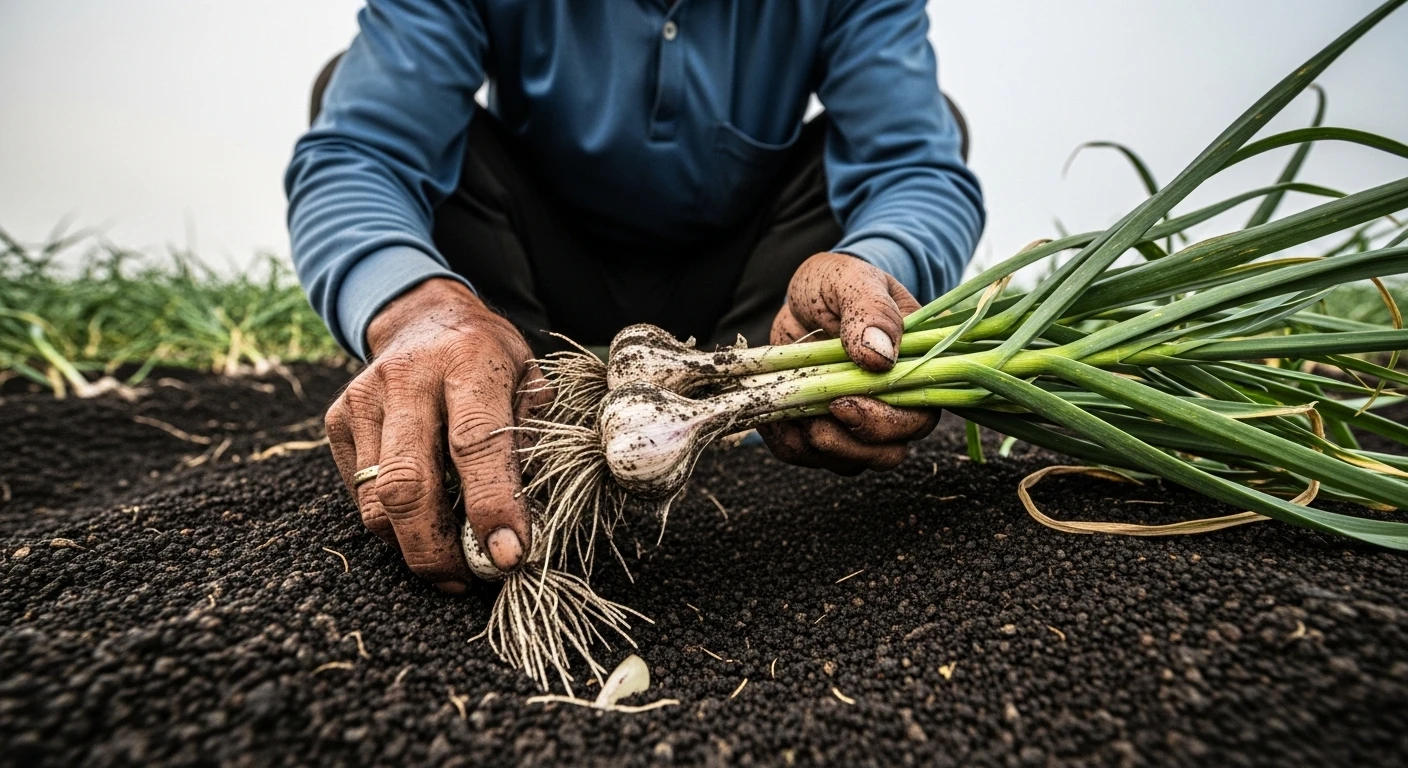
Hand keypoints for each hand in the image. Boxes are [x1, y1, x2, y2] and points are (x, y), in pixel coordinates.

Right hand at [324, 278, 544, 592]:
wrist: (424, 318)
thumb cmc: (491, 362)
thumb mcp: (530, 383)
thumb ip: (532, 442)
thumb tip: (525, 520)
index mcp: (470, 363)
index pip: (476, 445)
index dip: (492, 506)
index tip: (509, 556)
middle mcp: (409, 378)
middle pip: (408, 484)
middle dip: (436, 548)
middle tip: (465, 579)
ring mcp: (364, 399)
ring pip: (375, 500)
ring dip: (413, 543)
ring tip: (450, 555)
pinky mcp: (337, 419)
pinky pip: (359, 493)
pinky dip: (392, 519)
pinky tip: (422, 512)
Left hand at [759, 252, 938, 474]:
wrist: (805, 297)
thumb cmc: (839, 283)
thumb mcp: (852, 281)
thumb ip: (870, 310)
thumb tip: (880, 356)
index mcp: (915, 371)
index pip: (919, 417)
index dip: (886, 423)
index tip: (845, 404)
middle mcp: (893, 404)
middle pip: (888, 453)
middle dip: (849, 443)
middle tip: (816, 415)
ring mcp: (857, 422)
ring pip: (849, 462)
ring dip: (815, 443)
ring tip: (790, 403)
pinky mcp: (821, 429)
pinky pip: (805, 455)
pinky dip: (785, 440)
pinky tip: (772, 410)